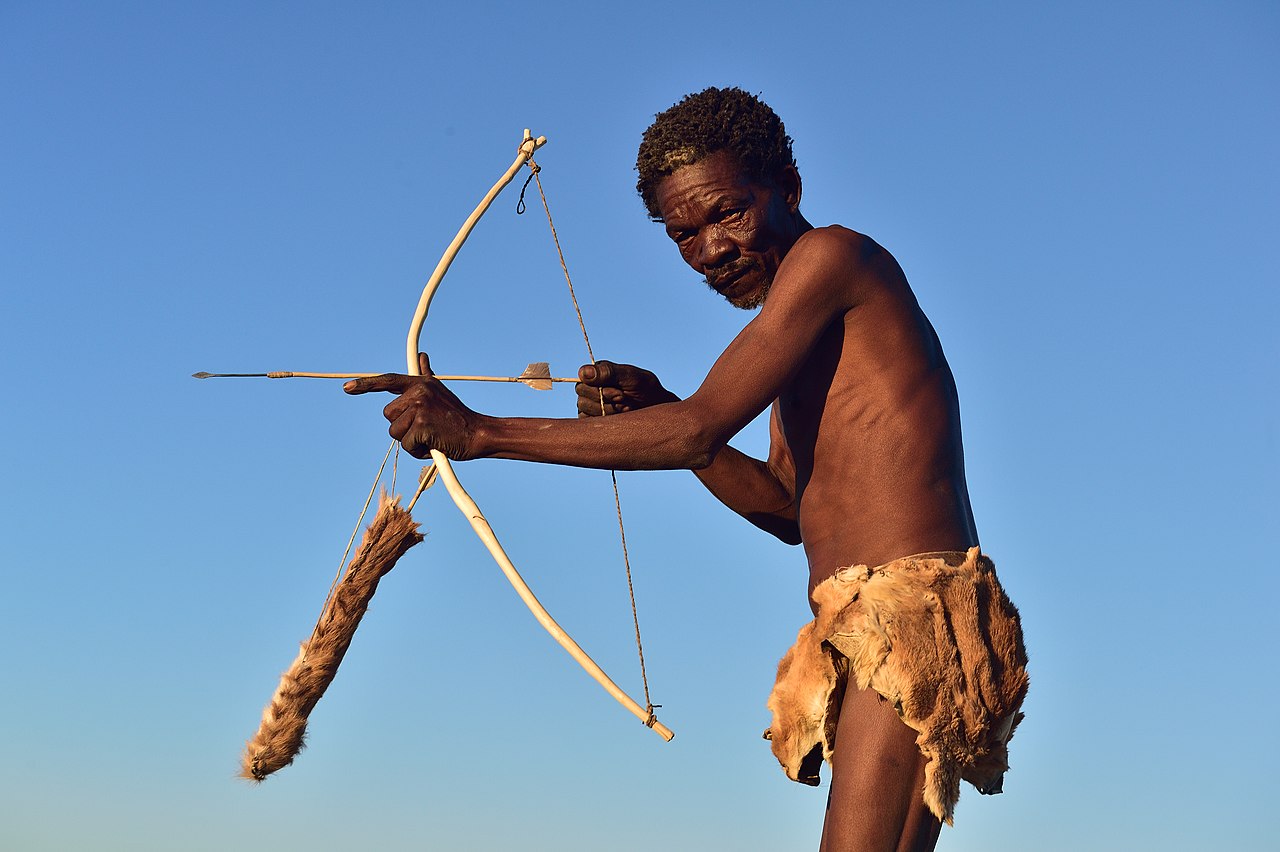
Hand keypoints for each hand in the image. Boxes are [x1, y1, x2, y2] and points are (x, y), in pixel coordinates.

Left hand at [344, 353, 480, 459]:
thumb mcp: (440, 392)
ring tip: (430, 436)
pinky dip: (417, 450)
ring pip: (394, 432)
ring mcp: (419, 408)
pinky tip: (433, 444)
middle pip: (388, 415)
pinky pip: (406, 445)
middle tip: (425, 428)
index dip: (366, 384)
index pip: (388, 380)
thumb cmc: (457, 417)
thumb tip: (422, 356)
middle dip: (402, 427)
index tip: (347, 388)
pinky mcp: (421, 426)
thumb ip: (426, 376)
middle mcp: (418, 392)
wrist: (477, 433)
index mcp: (420, 383)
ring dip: (409, 440)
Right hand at [576, 360, 679, 417]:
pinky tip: (619, 418)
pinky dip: (603, 420)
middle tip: (624, 399)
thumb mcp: (631, 377)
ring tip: (625, 408)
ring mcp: (590, 404)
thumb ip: (608, 372)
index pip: (583, 379)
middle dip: (605, 400)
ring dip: (606, 410)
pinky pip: (586, 421)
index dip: (600, 388)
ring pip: (583, 408)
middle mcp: (591, 387)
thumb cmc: (646, 390)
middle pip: (581, 394)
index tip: (620, 392)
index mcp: (598, 373)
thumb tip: (582, 372)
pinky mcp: (591, 419)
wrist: (656, 409)